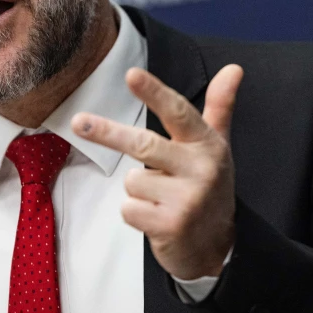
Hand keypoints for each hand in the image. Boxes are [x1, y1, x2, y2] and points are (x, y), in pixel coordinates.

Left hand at [72, 64, 243, 279]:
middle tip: (78, 122)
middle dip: (108, 133)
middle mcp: (201, 169)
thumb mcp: (217, 145)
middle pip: (144, 144)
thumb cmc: (209, 185)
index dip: (154, 92)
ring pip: (132, 181)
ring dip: (138, 190)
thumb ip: (220, 105)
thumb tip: (234, 67)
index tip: (131, 74)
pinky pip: (129, 208)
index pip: (178, 112)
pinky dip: (135, 213)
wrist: (216, 245)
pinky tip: (157, 217)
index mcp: (208, 144)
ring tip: (161, 198)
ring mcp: (187, 199)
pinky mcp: (171, 225)